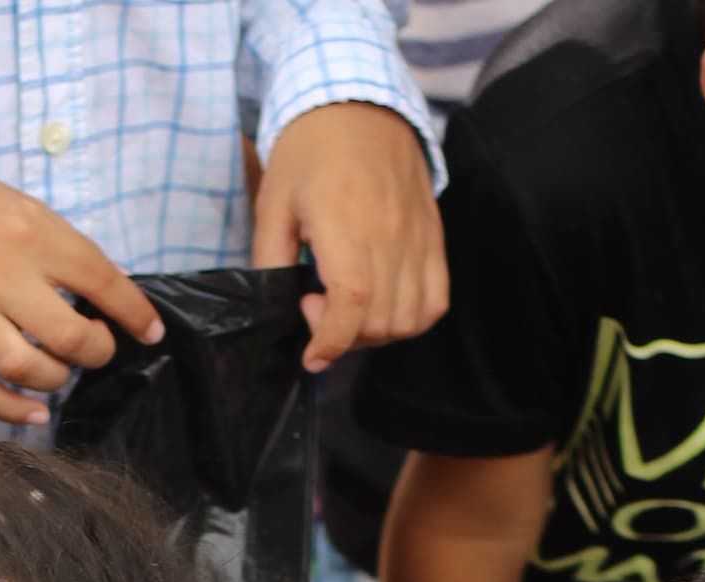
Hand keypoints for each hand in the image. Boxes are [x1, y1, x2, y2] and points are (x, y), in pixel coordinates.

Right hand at [0, 150, 163, 426]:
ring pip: (28, 369)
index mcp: (27, 231)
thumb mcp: (12, 202)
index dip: (134, 313)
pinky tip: (34, 413)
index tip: (149, 332)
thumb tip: (97, 291)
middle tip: (97, 347)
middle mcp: (0, 274)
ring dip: (56, 380)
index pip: (99, 279)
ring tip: (60, 370)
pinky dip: (11, 410)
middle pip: (70, 337)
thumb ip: (53, 244)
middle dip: (97, 351)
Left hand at [253, 104, 448, 370]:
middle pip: (380, 321)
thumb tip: (277, 311)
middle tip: (318, 306)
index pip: (353, 302)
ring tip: (349, 307)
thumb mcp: (272, 203)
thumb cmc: (308, 152)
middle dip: (344, 336)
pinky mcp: (433, 237)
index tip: (312, 355)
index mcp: (345, 221)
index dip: (332, 341)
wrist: (358, 103)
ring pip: (409, 320)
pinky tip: (383, 305)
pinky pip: (435, 301)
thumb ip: (270, 261)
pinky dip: (411, 319)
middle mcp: (389, 232)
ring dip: (376, 333)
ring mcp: (417, 236)